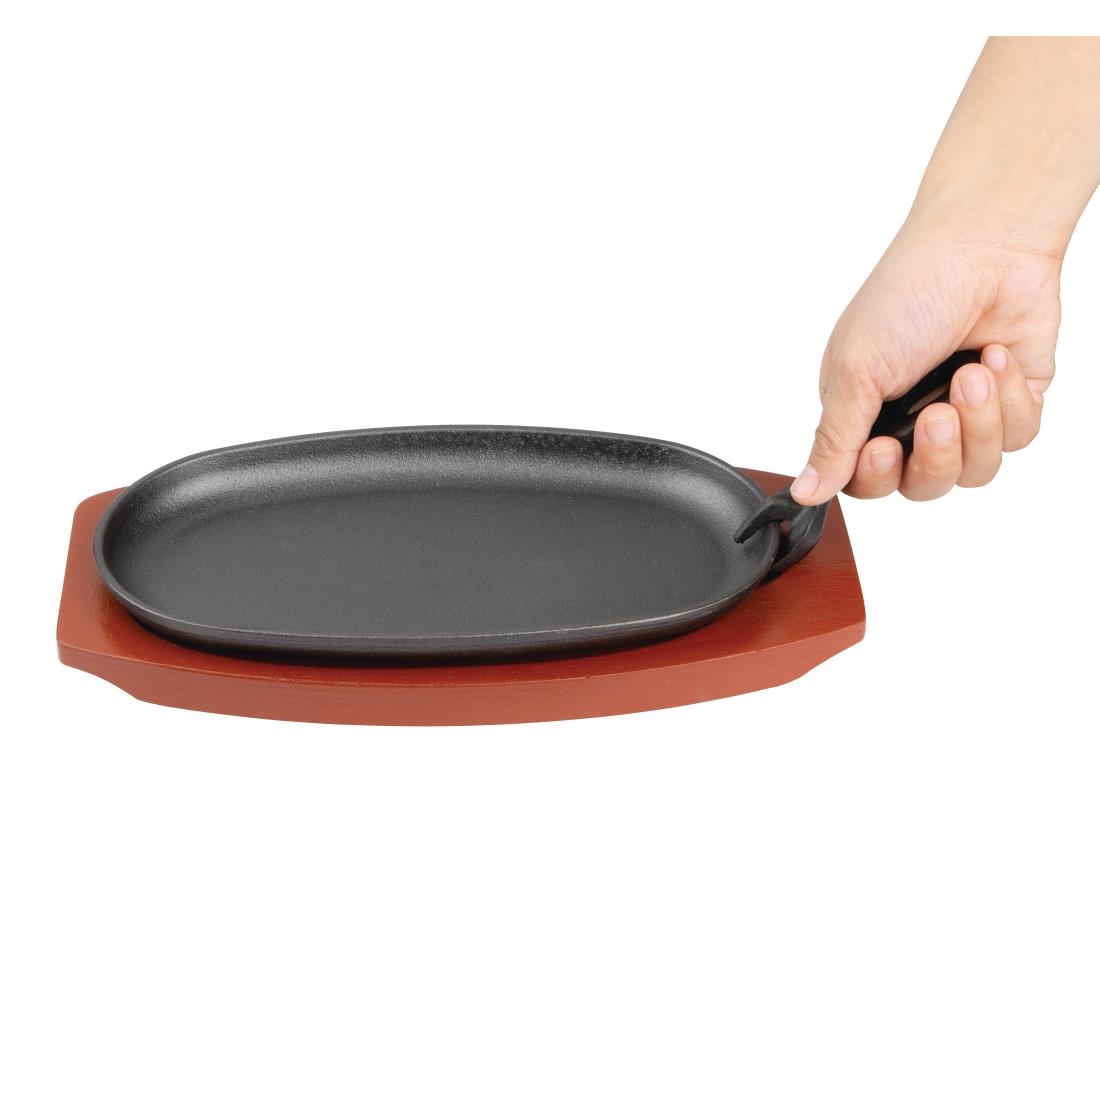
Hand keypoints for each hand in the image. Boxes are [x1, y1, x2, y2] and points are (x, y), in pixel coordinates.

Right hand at [791, 206, 1057, 503]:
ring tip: (971, 373)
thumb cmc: (910, 293)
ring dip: (977, 422)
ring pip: (974, 470)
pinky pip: (1016, 438)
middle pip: (923, 484)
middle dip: (935, 453)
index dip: (879, 477)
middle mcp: (911, 421)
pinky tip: (996, 359)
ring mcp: (965, 415)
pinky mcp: (1013, 404)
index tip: (884, 448)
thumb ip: (833, 440)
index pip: (865, 482)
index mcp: (863, 413)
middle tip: (935, 413)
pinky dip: (1011, 401)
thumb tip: (805, 492)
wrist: (987, 246)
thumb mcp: (856, 370)